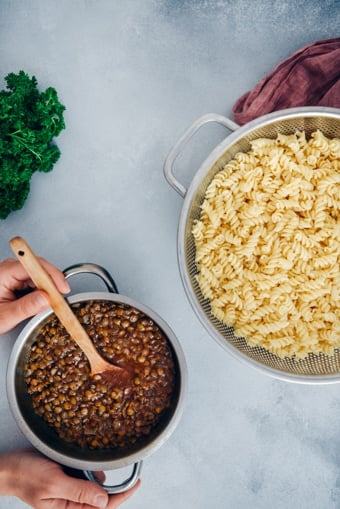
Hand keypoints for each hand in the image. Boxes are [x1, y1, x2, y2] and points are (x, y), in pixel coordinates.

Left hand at [0, 258, 69, 333]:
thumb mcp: (5, 316)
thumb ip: (26, 307)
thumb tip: (47, 298)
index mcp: (4, 273)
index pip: (35, 266)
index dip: (52, 276)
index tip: (62, 288)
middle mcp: (9, 268)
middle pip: (40, 269)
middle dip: (52, 284)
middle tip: (60, 300)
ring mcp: (13, 272)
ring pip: (39, 275)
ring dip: (47, 289)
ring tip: (50, 304)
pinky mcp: (16, 279)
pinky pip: (35, 281)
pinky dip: (42, 291)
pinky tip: (42, 301)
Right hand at [0, 448, 140, 507]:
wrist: (12, 465)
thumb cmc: (27, 476)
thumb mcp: (53, 484)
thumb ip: (79, 491)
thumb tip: (104, 500)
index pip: (104, 507)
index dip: (123, 496)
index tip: (137, 483)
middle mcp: (74, 499)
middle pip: (103, 493)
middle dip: (107, 479)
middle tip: (102, 463)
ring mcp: (73, 486)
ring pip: (96, 479)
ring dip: (95, 468)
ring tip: (81, 459)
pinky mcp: (70, 473)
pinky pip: (87, 469)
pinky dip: (88, 462)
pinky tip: (80, 456)